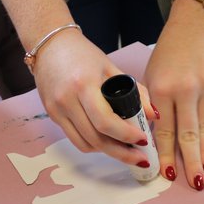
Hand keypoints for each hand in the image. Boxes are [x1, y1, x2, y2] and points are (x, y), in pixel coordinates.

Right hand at [32, 31, 156, 167]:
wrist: (49, 45)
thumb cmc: (81, 53)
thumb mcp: (111, 67)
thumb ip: (135, 91)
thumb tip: (154, 115)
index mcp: (84, 85)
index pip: (106, 121)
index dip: (126, 135)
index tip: (143, 140)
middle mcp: (67, 100)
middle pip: (96, 139)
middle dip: (121, 153)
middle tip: (140, 158)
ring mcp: (57, 110)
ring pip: (85, 144)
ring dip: (107, 151)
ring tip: (125, 150)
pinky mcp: (52, 116)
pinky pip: (75, 139)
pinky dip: (92, 144)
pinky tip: (105, 141)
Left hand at [145, 0, 203, 189]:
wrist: (194, 29)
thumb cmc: (167, 56)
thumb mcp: (150, 77)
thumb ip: (151, 106)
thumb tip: (151, 140)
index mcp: (161, 89)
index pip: (163, 130)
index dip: (165, 154)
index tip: (166, 173)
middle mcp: (185, 90)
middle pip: (188, 134)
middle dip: (190, 161)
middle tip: (194, 183)